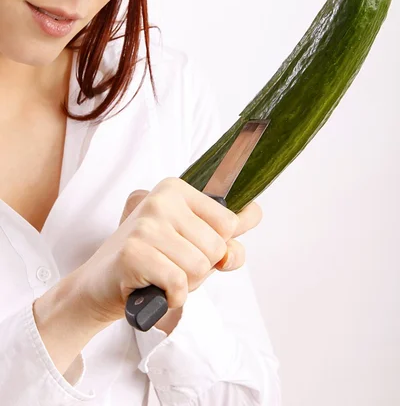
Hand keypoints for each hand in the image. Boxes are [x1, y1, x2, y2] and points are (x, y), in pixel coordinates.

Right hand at [71, 177, 261, 324]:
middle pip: (217, 247)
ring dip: (186, 285)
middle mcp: (161, 200)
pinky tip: (156, 289)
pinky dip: (172, 297)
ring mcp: (146, 224)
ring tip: (161, 276)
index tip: (192, 248)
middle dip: (201, 269)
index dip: (218, 248)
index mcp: (176, 189)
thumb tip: (256, 213)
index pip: (230, 222)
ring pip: (200, 267)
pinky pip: (179, 283)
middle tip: (171, 265)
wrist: (99, 284)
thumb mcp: (191, 239)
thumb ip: (226, 229)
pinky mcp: (134, 252)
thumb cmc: (150, 260)